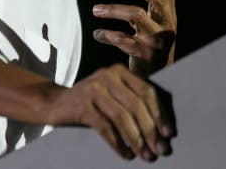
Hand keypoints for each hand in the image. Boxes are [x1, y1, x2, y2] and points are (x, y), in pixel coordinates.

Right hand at [46, 62, 175, 160]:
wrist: (56, 102)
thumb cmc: (91, 101)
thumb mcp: (112, 92)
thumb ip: (132, 99)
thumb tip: (161, 127)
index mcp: (119, 71)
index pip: (146, 91)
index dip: (160, 113)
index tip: (169, 133)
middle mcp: (107, 76)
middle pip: (136, 105)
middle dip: (151, 130)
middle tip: (160, 149)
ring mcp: (93, 89)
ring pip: (122, 117)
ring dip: (137, 140)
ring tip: (145, 156)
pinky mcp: (82, 105)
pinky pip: (106, 128)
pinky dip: (118, 144)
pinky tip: (126, 155)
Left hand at [92, 0, 176, 76]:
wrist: (158, 79)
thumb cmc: (153, 42)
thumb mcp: (155, 20)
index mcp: (168, 15)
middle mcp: (167, 25)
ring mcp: (156, 40)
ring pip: (136, 16)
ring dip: (113, 9)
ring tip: (95, 9)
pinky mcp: (144, 55)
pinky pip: (122, 40)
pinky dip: (107, 35)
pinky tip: (97, 33)